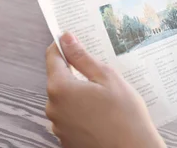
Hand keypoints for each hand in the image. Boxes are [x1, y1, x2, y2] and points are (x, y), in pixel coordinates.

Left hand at [45, 33, 165, 147]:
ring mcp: (58, 126)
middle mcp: (53, 107)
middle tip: (100, 73)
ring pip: (65, 99)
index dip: (63, 46)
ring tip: (105, 97)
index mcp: (60, 88)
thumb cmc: (125, 115)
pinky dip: (82, 111)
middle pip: (59, 79)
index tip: (75, 40)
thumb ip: (82, 57)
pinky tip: (102, 113)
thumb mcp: (107, 77)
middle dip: (76, 72)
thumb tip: (66, 39)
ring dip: (79, 94)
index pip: (52, 57)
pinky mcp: (65, 139)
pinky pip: (70, 116)